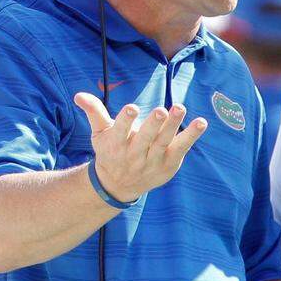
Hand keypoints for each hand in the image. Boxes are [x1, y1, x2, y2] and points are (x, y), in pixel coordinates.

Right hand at [74, 93, 207, 202]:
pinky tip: (201, 123)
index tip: (132, 108)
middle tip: (161, 110)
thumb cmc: (110, 151)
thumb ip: (94, 112)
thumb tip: (79, 95)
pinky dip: (192, 136)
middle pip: (145, 138)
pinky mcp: (168, 164)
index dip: (125, 120)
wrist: (118, 185)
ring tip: (180, 108)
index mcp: (116, 144)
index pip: (120, 131)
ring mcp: (152, 160)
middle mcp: (134, 154)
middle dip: (153, 125)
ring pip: (163, 142)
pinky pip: (181, 148)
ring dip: (173, 125)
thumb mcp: (99, 133)